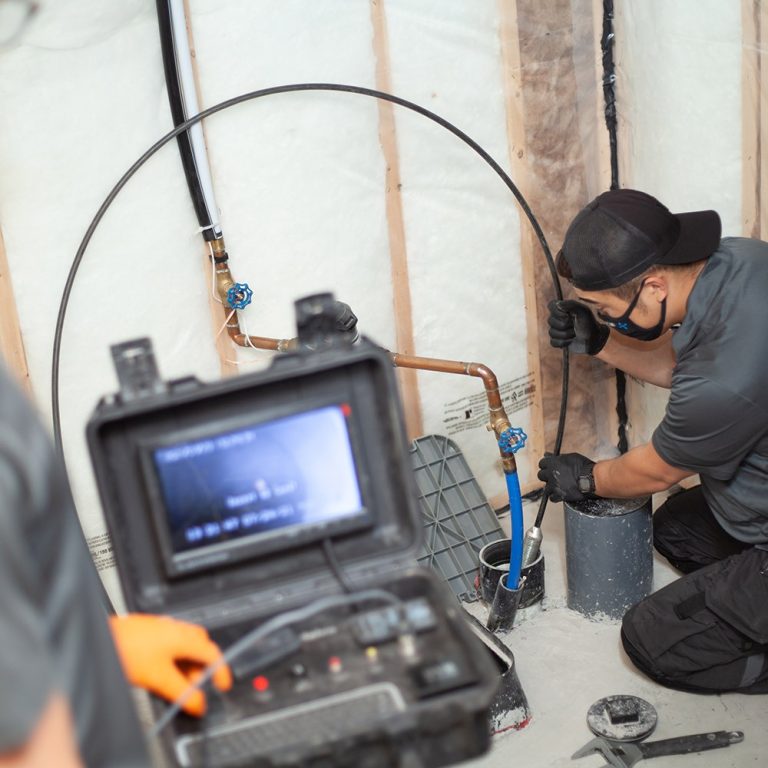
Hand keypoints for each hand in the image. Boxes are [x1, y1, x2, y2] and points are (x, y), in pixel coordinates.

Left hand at [109, 614, 231, 716]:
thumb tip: (198, 703)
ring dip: (186, 663)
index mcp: (184, 637)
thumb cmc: (127, 651)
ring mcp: (163, 627)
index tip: (222, 684)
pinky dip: (173, 658)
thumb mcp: (159, 679)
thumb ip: (182, 693)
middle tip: (195, 686)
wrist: (101, 639)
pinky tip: (160, 670)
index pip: (213, 652)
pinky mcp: (150, 629)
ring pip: (184, 644)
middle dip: (201, 666)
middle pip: (200, 646)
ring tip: (175, 682)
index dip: (221, 670)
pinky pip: (170, 643)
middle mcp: (176, 628)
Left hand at [537, 452, 596, 502]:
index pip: (541, 463)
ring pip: (546, 488)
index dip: (546, 465)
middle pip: (540, 475)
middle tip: (553, 476)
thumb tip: (547, 454)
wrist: (592, 479)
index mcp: (553, 463)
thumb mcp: (571, 457)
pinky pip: (552, 498)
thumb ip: (557, 457)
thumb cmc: (584, 467)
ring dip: (551, 487)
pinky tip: (560, 493)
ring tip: (558, 486)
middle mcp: (551, 474)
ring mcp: (554, 485)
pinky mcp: (559, 495)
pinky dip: (555, 496)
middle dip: (546, 476)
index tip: (549, 467)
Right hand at [547, 299, 608, 354]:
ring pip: (551, 332)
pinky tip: (571, 341)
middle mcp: (558, 319)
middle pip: (550, 320)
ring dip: (566, 334)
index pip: (551, 305)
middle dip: (565, 325)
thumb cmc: (590, 324)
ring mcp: (557, 331)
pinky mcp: (557, 341)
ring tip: (575, 334)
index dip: (557, 311)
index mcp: (563, 309)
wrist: (595, 340)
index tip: (567, 314)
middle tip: (575, 325)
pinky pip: (553, 342)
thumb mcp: (584, 311)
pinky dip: (563, 342)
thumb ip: (572, 305)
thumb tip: (558, 304)